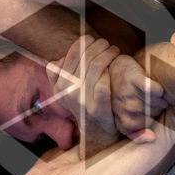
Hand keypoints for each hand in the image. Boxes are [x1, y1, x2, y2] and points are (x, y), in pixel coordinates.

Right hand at [47, 35, 119, 156]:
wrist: (95, 135)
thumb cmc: (84, 106)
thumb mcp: (65, 94)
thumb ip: (60, 75)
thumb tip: (61, 58)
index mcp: (58, 88)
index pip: (64, 59)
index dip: (78, 45)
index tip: (89, 39)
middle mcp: (67, 94)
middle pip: (81, 59)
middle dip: (96, 45)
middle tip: (106, 43)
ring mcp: (82, 102)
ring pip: (94, 67)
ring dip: (107, 53)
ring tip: (114, 50)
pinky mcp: (98, 109)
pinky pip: (103, 84)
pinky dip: (109, 72)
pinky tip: (116, 66)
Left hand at [108, 54, 165, 142]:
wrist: (115, 68)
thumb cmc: (125, 96)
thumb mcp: (127, 119)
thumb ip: (138, 133)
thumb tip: (153, 138)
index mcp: (121, 121)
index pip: (146, 128)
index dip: (151, 119)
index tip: (146, 112)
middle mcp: (123, 109)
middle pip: (154, 114)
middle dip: (156, 108)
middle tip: (148, 99)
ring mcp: (127, 93)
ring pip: (158, 103)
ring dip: (160, 98)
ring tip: (152, 93)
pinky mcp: (134, 78)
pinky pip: (154, 90)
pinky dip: (157, 89)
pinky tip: (156, 88)